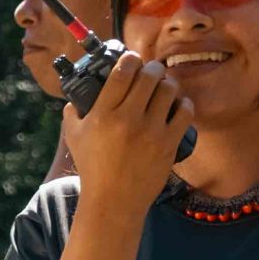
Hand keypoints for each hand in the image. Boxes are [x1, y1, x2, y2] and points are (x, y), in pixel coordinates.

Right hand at [62, 50, 190, 220]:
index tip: (133, 59)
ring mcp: (150, 131)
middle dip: (152, 68)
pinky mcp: (168, 144)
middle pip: (149, 76)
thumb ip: (73, 113)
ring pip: (169, 90)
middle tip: (151, 72)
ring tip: (164, 88)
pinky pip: (185, 111)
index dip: (130, 58)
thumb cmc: (93, 168)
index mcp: (103, 113)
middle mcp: (127, 119)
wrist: (115, 201)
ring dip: (168, 83)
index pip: (122, 72)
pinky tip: (178, 105)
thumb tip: (76, 97)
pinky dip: (183, 104)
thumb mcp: (74, 137)